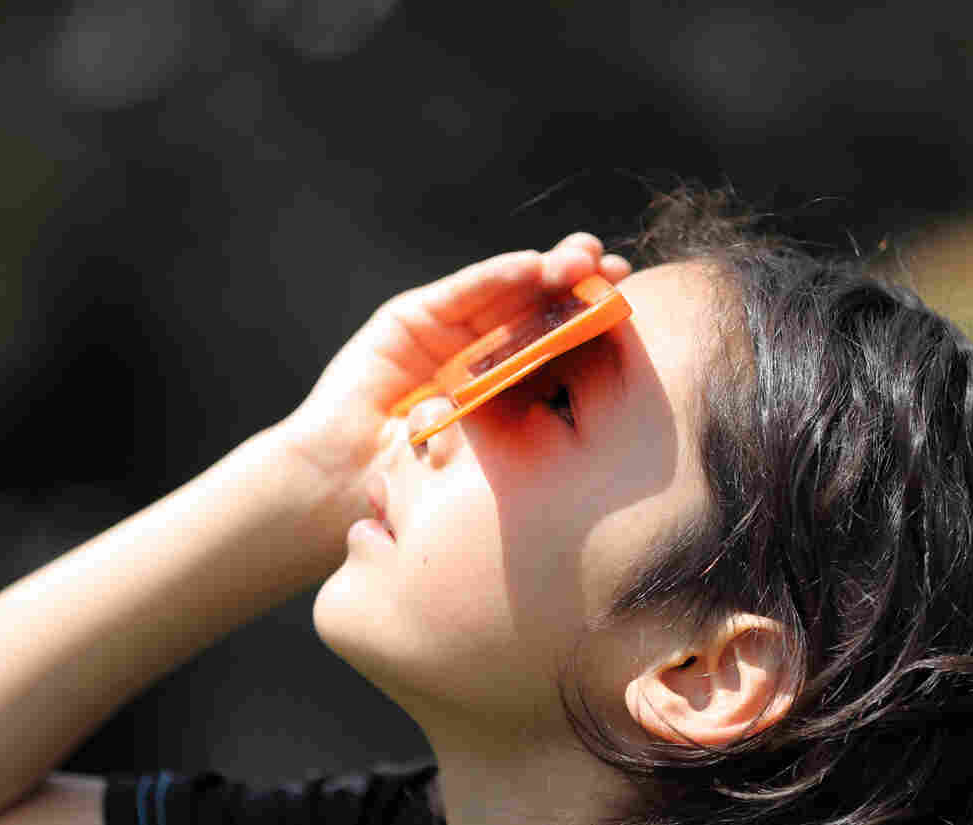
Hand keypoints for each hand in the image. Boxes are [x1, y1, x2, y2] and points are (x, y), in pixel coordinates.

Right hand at [279, 234, 629, 520]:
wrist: (341, 483)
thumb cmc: (421, 488)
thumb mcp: (495, 456)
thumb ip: (535, 425)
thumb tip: (609, 407)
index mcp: (513, 390)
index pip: (563, 347)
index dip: (595, 324)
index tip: (631, 305)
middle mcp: (485, 355)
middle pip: (540, 311)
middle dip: (577, 288)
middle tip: (613, 271)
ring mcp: (450, 333)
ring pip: (506, 294)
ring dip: (545, 272)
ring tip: (580, 260)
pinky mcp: (412, 317)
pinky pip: (462, 293)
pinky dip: (496, 277)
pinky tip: (532, 266)